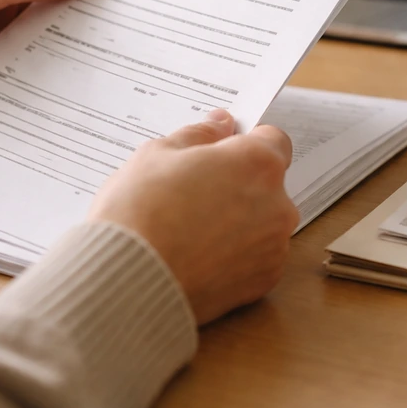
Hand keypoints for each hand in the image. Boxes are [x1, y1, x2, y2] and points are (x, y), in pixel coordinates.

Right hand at [88, 110, 298, 324]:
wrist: (128, 283)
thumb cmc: (139, 213)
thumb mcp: (157, 154)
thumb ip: (198, 135)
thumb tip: (219, 125)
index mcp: (257, 163)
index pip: (272, 140)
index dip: (244, 144)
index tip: (221, 152)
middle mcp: (278, 204)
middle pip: (267, 183)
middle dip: (238, 184)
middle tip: (193, 192)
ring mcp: (273, 246)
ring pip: (262, 221)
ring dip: (238, 220)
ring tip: (190, 229)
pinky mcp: (263, 282)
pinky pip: (255, 257)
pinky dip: (234, 255)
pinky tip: (198, 255)